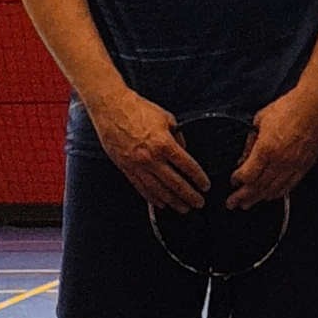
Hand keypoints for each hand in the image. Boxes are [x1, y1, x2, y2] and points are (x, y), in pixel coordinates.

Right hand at [85, 88, 206, 211]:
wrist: (111, 108)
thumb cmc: (139, 109)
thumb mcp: (167, 118)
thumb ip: (178, 136)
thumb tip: (185, 150)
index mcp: (164, 144)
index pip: (187, 166)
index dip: (199, 178)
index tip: (206, 186)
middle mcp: (151, 158)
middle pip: (175, 183)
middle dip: (189, 195)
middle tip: (199, 203)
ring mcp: (137, 165)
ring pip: (158, 190)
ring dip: (173, 201)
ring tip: (183, 208)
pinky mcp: (125, 168)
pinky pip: (141, 187)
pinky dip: (152, 197)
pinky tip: (161, 204)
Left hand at [226, 84, 317, 208]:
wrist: (314, 105)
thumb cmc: (287, 108)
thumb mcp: (260, 120)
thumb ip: (251, 141)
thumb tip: (244, 157)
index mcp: (266, 148)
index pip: (248, 174)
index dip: (238, 180)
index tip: (233, 180)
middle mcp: (280, 160)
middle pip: (258, 186)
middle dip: (243, 196)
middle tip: (232, 204)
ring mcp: (294, 164)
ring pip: (274, 189)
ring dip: (259, 198)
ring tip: (248, 204)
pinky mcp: (305, 164)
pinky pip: (290, 184)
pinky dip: (279, 192)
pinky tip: (270, 196)